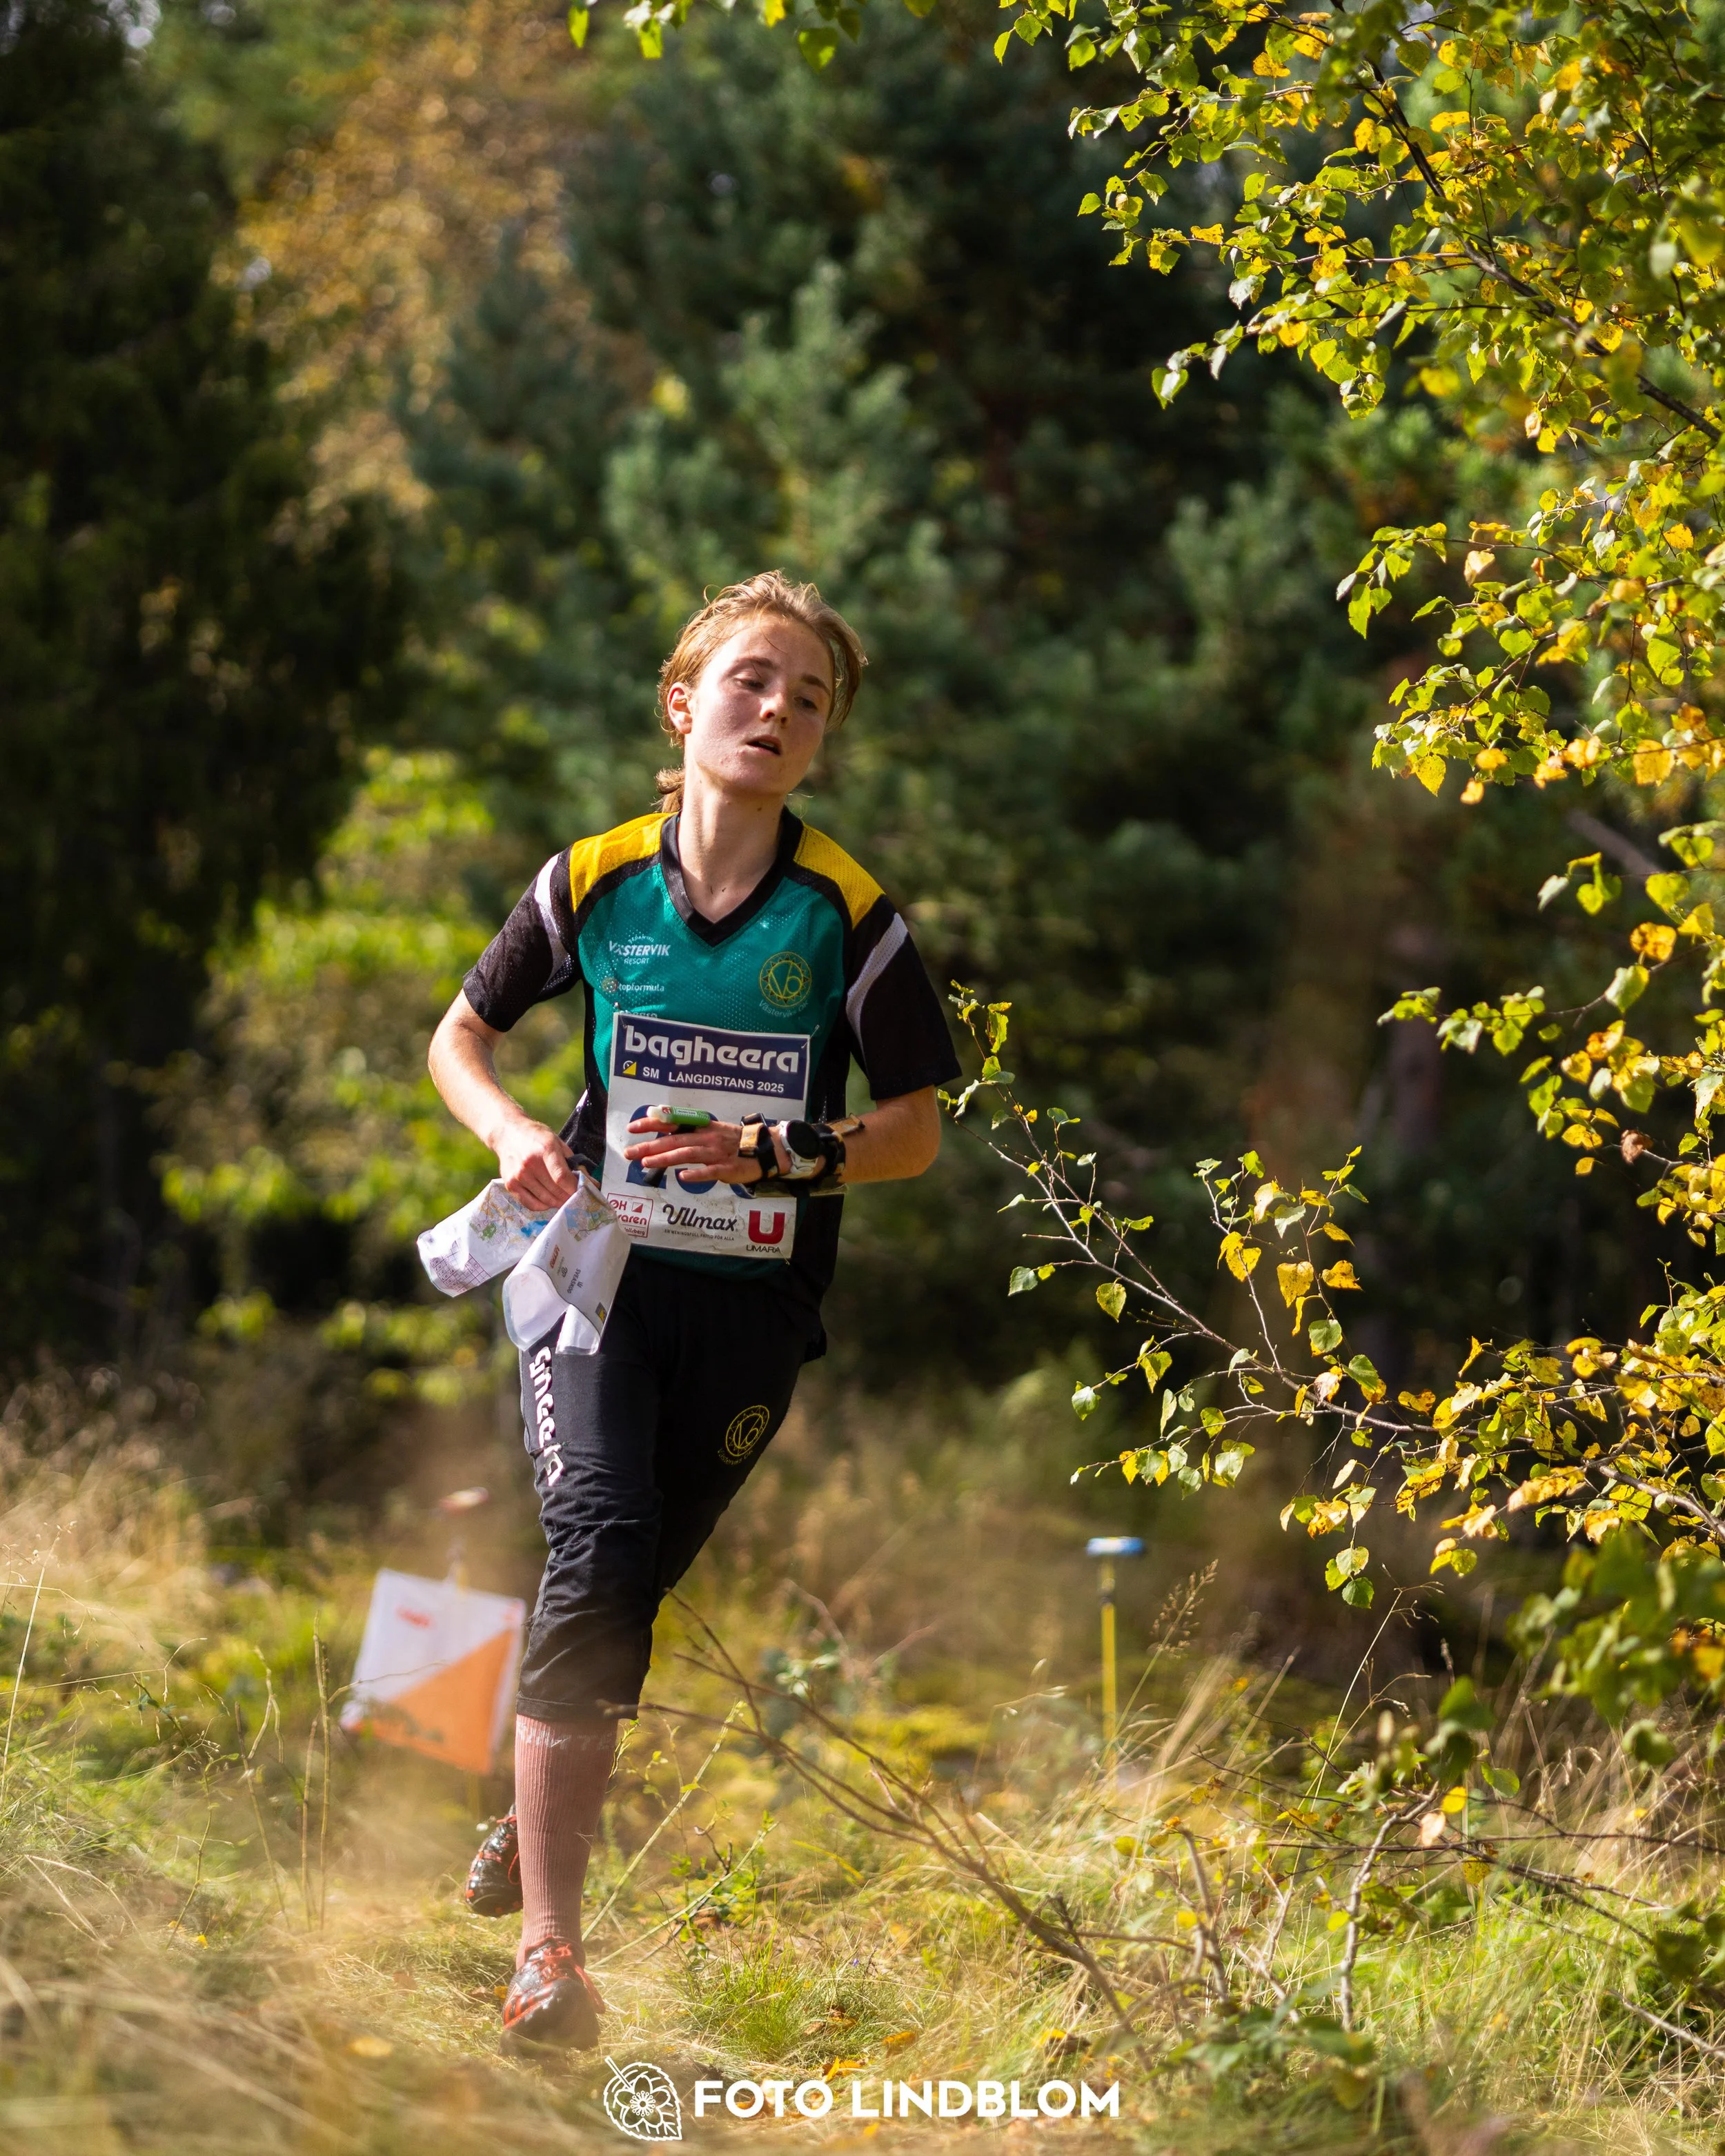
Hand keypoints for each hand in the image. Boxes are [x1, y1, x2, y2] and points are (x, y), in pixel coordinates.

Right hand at [494, 1115, 581, 1209]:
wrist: (507, 1133)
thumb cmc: (536, 1137)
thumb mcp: (557, 1142)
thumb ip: (573, 1162)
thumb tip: (591, 1183)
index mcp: (545, 1149)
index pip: (562, 1177)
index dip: (574, 1189)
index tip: (582, 1192)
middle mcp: (530, 1163)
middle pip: (555, 1191)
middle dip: (569, 1197)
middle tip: (576, 1199)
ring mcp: (519, 1175)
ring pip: (545, 1200)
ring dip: (558, 1203)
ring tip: (563, 1199)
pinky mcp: (511, 1185)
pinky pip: (531, 1204)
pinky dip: (543, 1206)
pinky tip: (549, 1201)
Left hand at [623, 1110, 785, 1186]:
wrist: (762, 1148)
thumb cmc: (731, 1140)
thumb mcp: (709, 1129)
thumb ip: (687, 1129)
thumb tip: (661, 1124)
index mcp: (700, 1127)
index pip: (672, 1123)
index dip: (651, 1123)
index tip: (632, 1128)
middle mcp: (705, 1138)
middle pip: (674, 1141)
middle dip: (650, 1146)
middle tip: (629, 1153)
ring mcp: (715, 1153)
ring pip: (687, 1154)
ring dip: (666, 1158)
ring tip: (646, 1163)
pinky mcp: (726, 1168)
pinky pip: (710, 1171)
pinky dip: (696, 1174)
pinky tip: (682, 1177)